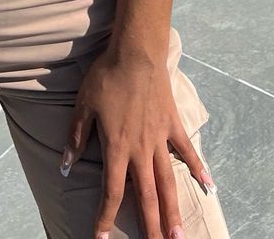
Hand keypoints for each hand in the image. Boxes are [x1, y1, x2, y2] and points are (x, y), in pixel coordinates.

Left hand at [62, 46, 211, 238]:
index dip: (106, 217)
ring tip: (180, 235)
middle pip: (146, 196)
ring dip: (174, 210)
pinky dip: (198, 167)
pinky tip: (209, 185)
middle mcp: (141, 150)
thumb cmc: (107, 76)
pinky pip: (187, 151)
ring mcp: (160, 138)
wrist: (136, 53)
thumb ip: (76, 138)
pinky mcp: (173, 125)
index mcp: (117, 147)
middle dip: (150, 226)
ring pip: (168, 182)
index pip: (112, 191)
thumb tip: (65, 165)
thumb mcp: (84, 106)